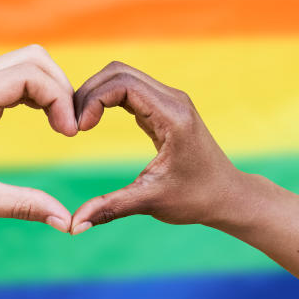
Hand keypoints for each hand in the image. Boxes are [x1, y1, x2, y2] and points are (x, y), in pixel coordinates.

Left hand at [0, 45, 76, 231]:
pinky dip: (35, 92)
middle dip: (61, 87)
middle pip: (33, 58)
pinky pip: (12, 76)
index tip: (69, 134)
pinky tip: (45, 120)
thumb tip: (67, 223)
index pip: (30, 75)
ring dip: (49, 88)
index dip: (60, 99)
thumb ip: (24, 206)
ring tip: (61, 125)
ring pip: (24, 62)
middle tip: (70, 128)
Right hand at [70, 61, 245, 233]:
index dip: (93, 99)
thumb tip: (72, 226)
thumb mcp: (150, 202)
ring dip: (96, 93)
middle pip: (118, 72)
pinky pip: (129, 89)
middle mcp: (173, 99)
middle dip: (88, 92)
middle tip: (71, 124)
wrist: (227, 195)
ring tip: (79, 123)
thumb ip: (109, 208)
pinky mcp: (164, 107)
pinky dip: (106, 99)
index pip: (122, 83)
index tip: (79, 130)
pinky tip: (93, 122)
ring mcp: (170, 100)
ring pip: (122, 76)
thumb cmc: (195, 199)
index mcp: (172, 115)